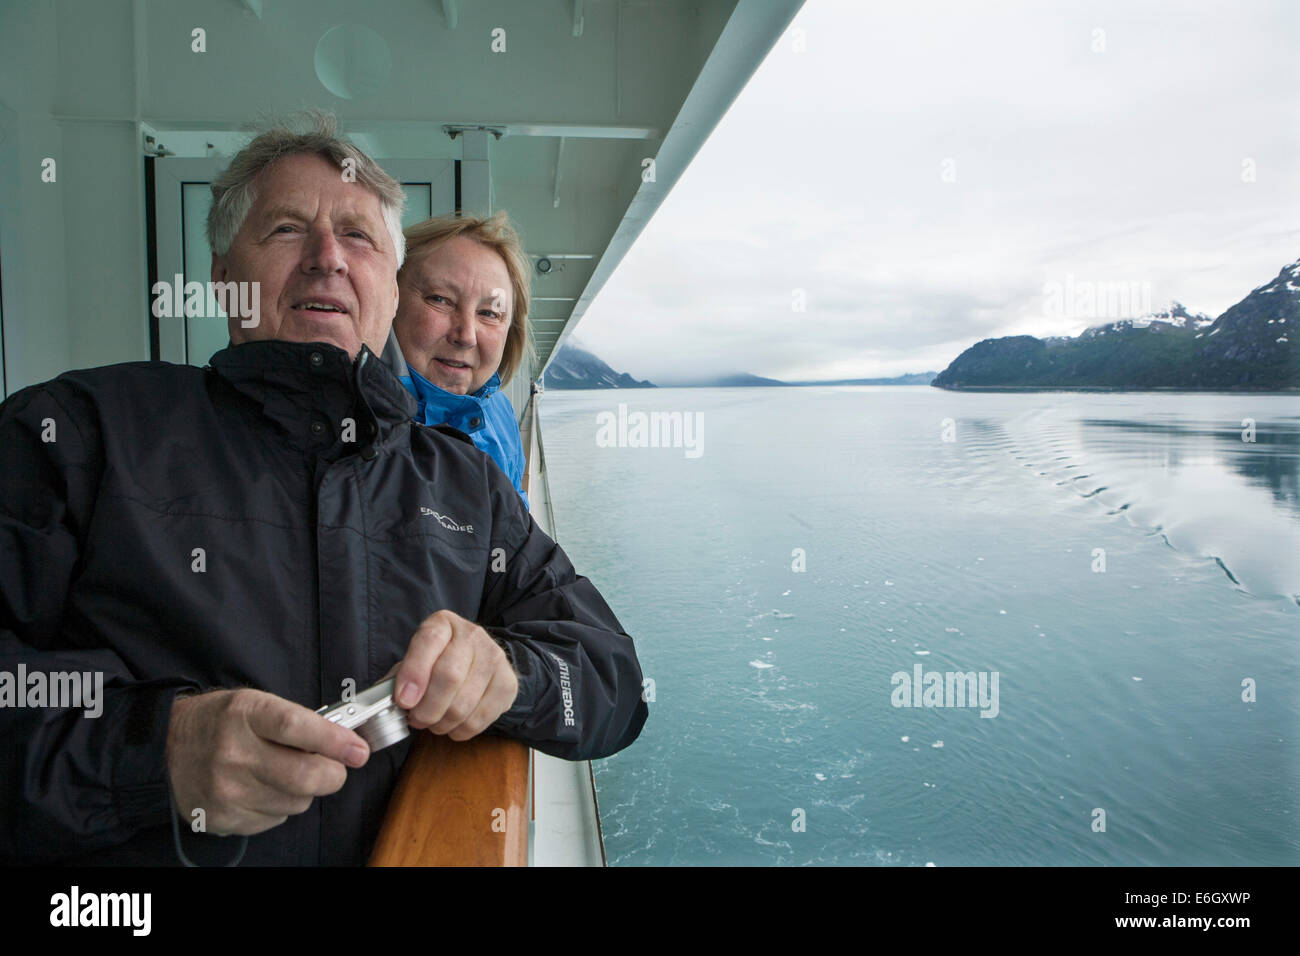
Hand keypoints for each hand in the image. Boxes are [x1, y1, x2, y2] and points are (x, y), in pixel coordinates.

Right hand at [166, 688, 369, 835]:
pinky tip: (262, 788)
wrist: (166, 749)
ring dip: (305, 791)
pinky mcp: (224, 818)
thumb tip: (346, 743)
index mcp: (245, 714)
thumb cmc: (221, 722)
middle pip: (305, 776)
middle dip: (334, 774)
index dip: (335, 741)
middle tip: (337, 767)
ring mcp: (226, 790)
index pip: (298, 728)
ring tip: (285, 772)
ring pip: (297, 802)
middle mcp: (233, 753)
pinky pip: (276, 819)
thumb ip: (299, 722)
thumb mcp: (255, 703)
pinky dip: (280, 805)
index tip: (359, 750)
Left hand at [393, 610, 518, 741]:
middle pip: (449, 676)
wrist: (478, 660)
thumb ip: (401, 676)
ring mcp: (494, 658)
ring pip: (463, 704)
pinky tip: (454, 724)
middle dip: (427, 708)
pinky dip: (460, 730)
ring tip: (434, 722)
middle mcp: (472, 635)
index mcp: (443, 623)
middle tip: (416, 719)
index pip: (429, 642)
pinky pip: (480, 719)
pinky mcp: (508, 683)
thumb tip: (390, 702)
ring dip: (442, 723)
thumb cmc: (438, 662)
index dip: (414, 674)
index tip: (403, 701)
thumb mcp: (416, 659)